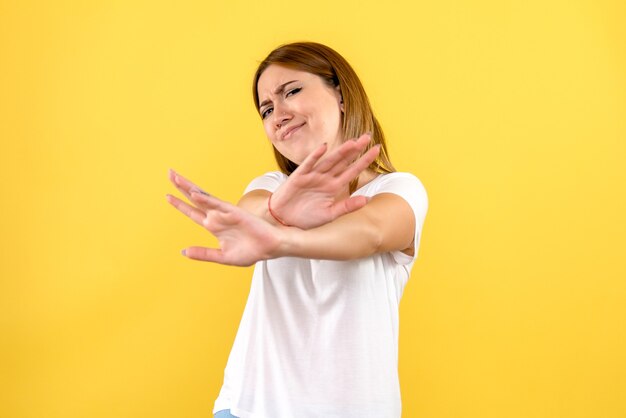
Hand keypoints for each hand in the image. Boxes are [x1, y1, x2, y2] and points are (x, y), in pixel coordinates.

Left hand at [167, 172, 282, 265]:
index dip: (180, 204)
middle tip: (170, 173)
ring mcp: (225, 213)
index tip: (167, 196)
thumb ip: (204, 253)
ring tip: (176, 177)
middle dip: (181, 187)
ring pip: (203, 197)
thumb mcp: (223, 256)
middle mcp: (217, 217)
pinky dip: (206, 200)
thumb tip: (183, 252)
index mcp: (214, 226)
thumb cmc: (251, 251)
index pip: (193, 212)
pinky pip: (217, 204)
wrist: (270, 248)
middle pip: (195, 199)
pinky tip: (194, 194)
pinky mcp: (234, 212)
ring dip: (189, 188)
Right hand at [270, 133, 380, 228]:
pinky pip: (308, 164)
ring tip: (353, 142)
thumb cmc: (305, 218)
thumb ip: (347, 206)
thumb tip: (366, 199)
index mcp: (334, 187)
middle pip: (343, 161)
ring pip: (329, 161)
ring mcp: (312, 176)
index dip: (364, 160)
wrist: (283, 221)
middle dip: (355, 150)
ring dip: (340, 151)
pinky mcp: (298, 177)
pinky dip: (315, 156)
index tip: (376, 150)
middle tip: (368, 136)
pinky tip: (323, 147)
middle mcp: (325, 178)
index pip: (352, 170)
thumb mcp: (329, 215)